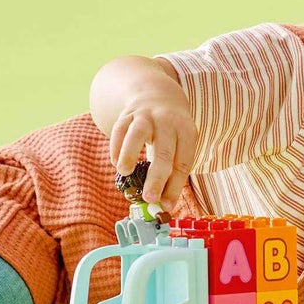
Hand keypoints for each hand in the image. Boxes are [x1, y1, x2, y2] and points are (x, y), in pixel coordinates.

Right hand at [108, 95, 197, 210]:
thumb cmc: (171, 133)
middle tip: (149, 198)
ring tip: (124, 173)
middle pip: (164, 151)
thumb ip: (172, 174)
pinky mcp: (128, 113)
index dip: (175, 186)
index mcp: (187, 132)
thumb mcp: (179, 146)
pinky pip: (119, 129)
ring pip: (137, 133)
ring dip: (130, 154)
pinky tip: (116, 163)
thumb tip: (163, 207)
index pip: (183, 162)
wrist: (157, 95)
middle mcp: (168, 121)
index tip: (166, 206)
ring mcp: (146, 115)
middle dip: (157, 178)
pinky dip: (116, 147)